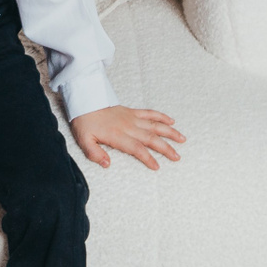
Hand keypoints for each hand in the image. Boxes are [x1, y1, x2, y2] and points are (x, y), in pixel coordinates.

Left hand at [70, 106, 184, 170]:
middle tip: (177, 157)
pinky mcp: (132, 111)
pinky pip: (149, 113)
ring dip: (169, 132)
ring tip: (182, 139)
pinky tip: (171, 121)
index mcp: (117, 135)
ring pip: (154, 125)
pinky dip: (161, 116)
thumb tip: (107, 164)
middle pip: (150, 138)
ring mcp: (132, 118)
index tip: (157, 166)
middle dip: (165, 148)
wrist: (84, 101)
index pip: (136, 148)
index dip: (147, 158)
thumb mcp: (84, 140)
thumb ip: (95, 153)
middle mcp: (128, 127)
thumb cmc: (84, 122)